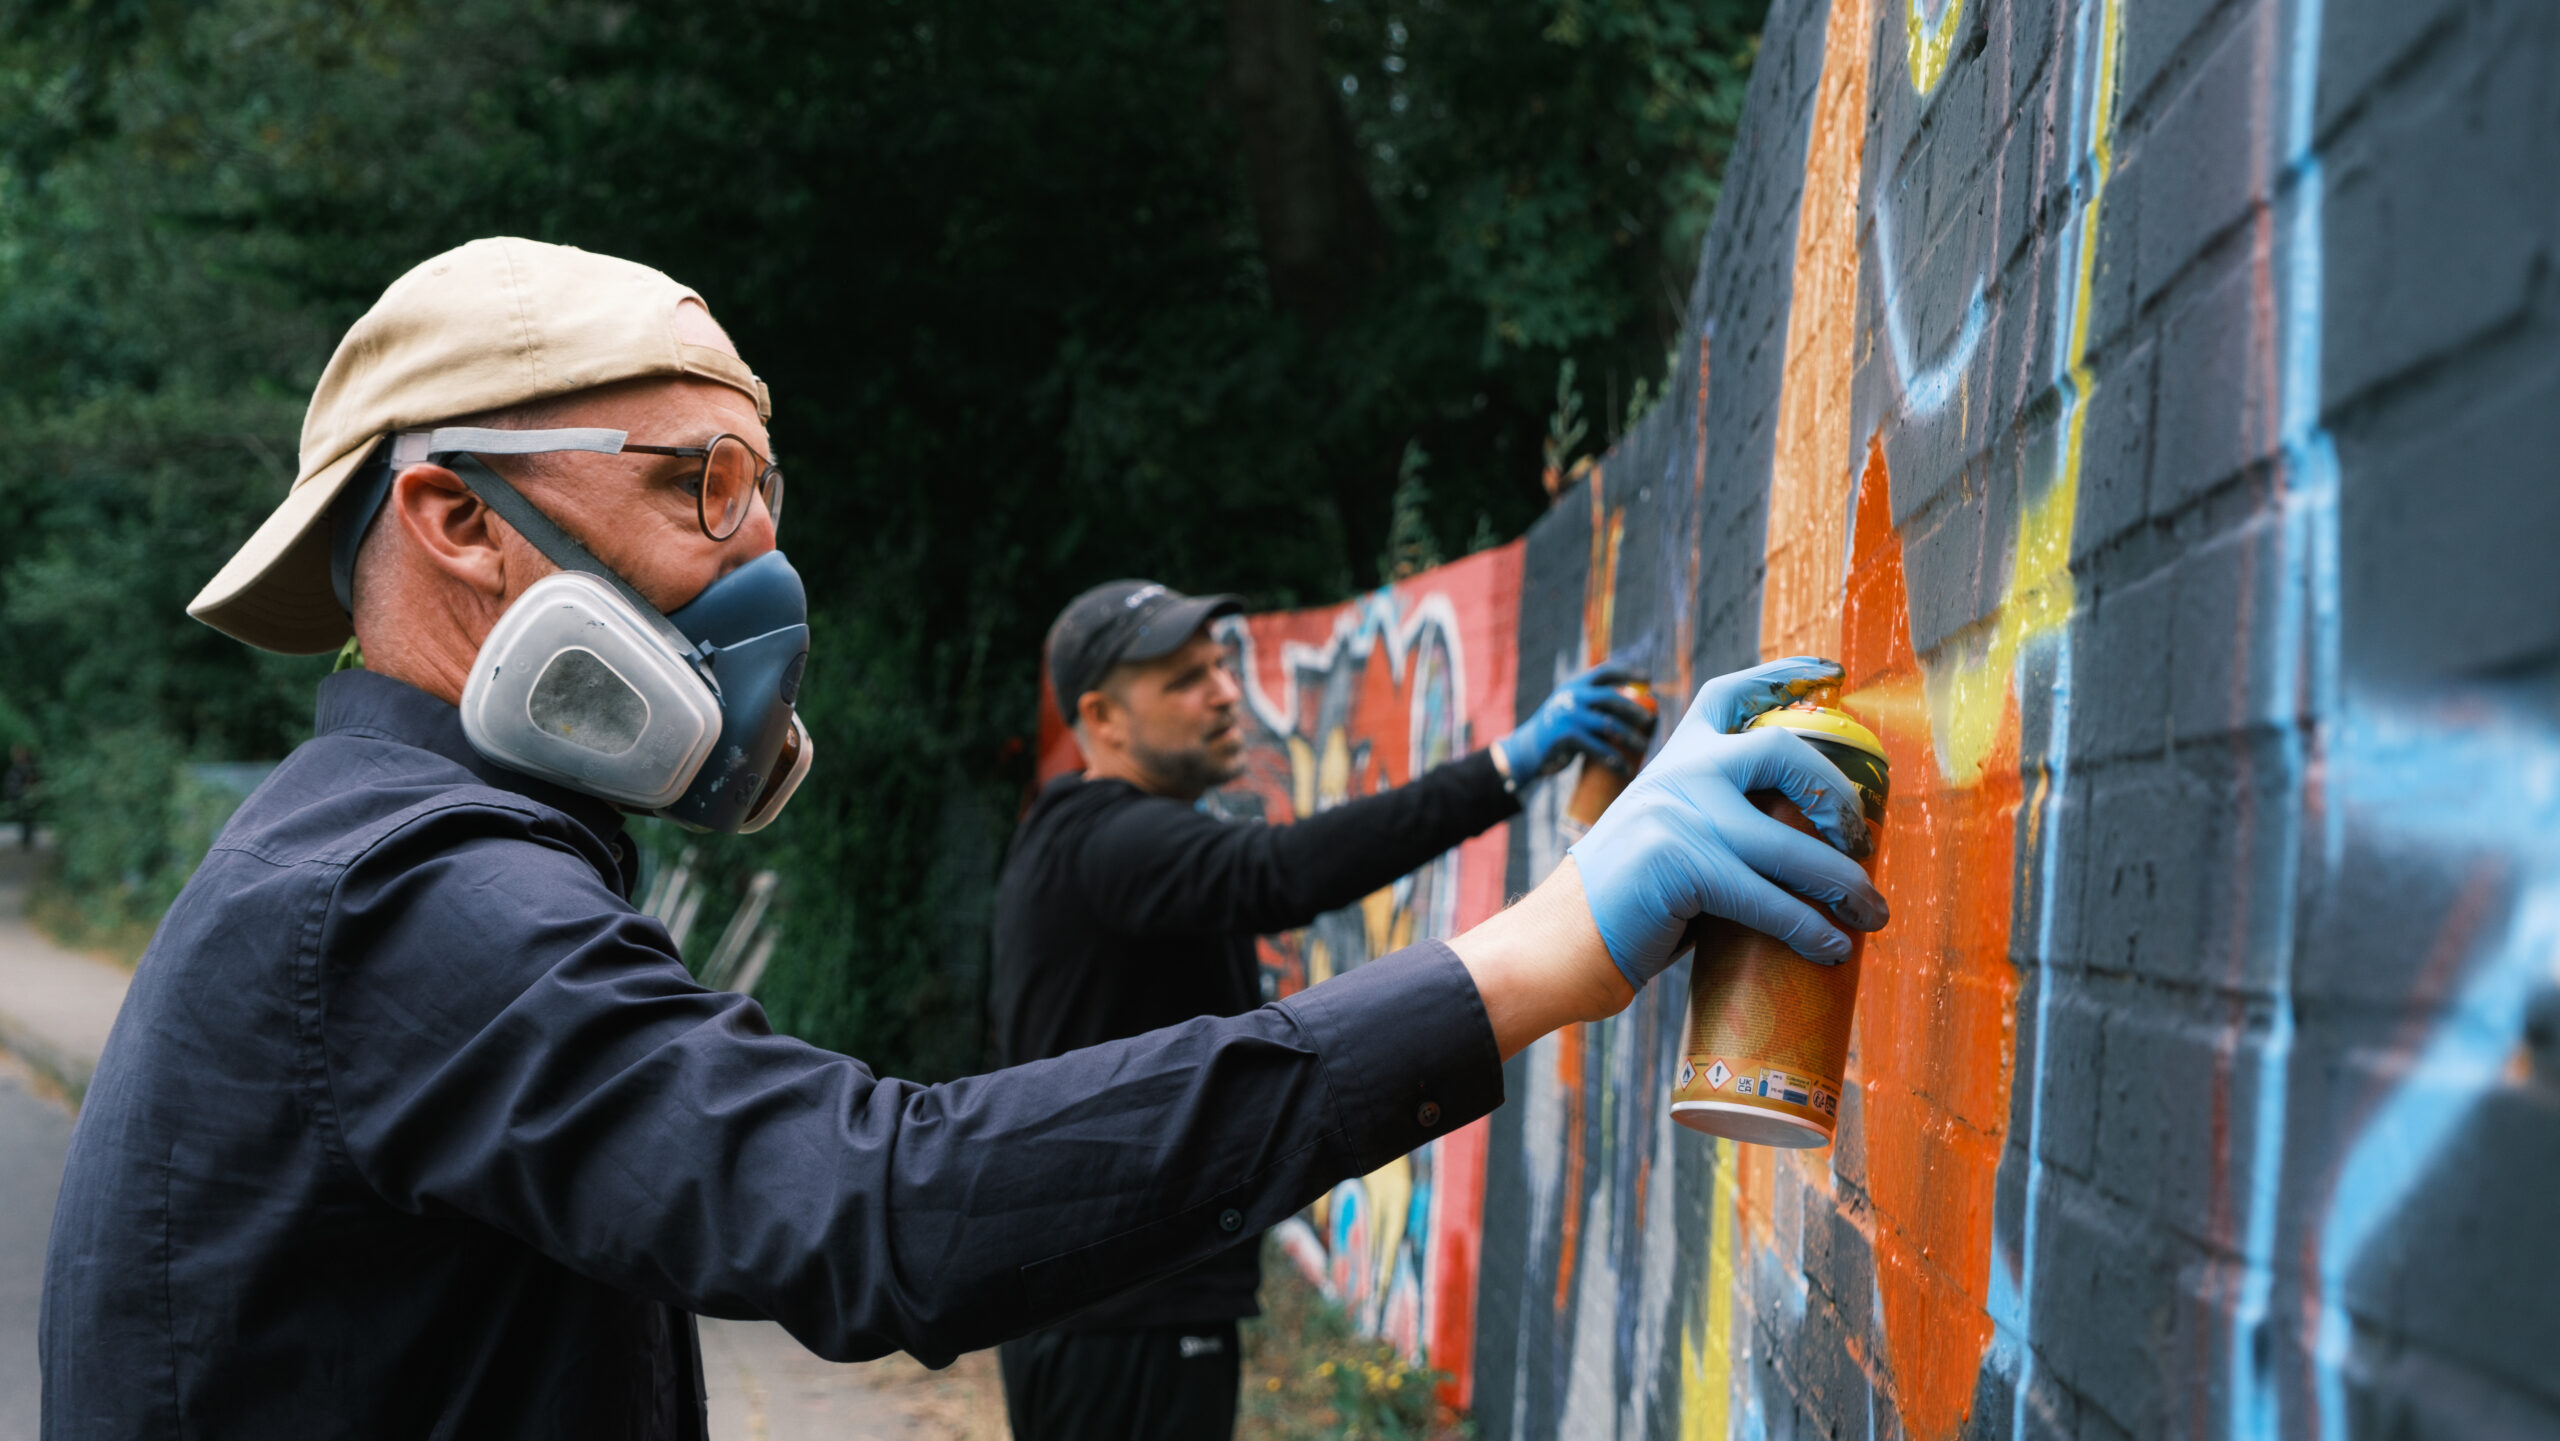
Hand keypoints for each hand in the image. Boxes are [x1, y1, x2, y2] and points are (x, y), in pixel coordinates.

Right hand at [1493, 663, 1658, 785]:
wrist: (1526, 749)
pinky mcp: (1567, 738)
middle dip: (1634, 709)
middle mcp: (1572, 697)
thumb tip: (1633, 704)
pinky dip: (1615, 761)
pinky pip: (1599, 749)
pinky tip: (1626, 769)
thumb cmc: (1556, 729)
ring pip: (1609, 725)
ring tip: (1644, 747)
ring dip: (1630, 737)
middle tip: (1650, 720)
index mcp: (1575, 685)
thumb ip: (1593, 702)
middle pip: (1611, 698)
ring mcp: (1569, 716)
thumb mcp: (1570, 707)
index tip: (1648, 678)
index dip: (1628, 672)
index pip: (1605, 672)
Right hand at [1566, 657, 1886, 988]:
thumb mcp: (1669, 830)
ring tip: (1873, 915)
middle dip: (1838, 796)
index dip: (1785, 675)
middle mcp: (1679, 771)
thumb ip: (1720, 813)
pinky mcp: (1683, 866)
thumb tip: (1808, 833)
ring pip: (1791, 845)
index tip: (1833, 674)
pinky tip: (1832, 948)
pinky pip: (1770, 899)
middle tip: (1861, 840)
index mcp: (1675, 756)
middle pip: (1783, 750)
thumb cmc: (1629, 898)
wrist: (1557, 942)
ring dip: (1845, 885)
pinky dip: (1810, 928)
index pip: (1731, 693)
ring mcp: (1680, 814)